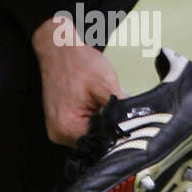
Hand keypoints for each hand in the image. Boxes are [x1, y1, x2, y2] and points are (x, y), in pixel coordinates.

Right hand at [32, 15, 124, 144]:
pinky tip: (92, 102)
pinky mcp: (59, 122)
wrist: (59, 48)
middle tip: (109, 105)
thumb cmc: (78, 62)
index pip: (100, 144)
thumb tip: (135, 124)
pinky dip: (91, 117)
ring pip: (89, 134)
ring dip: (99, 121)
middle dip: (107, 126)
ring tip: (99, 101)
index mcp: (66, 128)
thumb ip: (120, 107)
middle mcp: (58, 133)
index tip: (123, 119)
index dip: (115, 132)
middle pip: (94, 141)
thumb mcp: (105, 83)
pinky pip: (81, 127)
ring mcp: (57, 129)